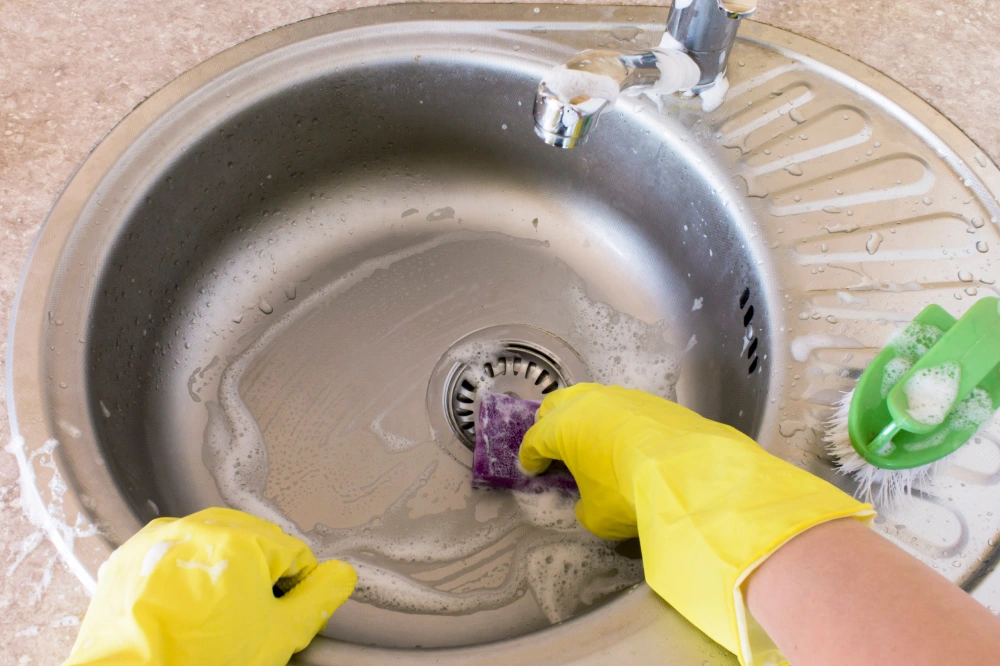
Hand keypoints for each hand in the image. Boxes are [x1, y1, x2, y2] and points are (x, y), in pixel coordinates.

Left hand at [65, 507, 355, 665]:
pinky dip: (182, 576)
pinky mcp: (129, 556)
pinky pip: (172, 555)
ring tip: (211, 617)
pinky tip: (181, 612)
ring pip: (212, 545)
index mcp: (241, 539)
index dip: (295, 588)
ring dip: (221, 572)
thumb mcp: (277, 636)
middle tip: (247, 620)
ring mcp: (160, 539)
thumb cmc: (199, 663)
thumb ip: (319, 599)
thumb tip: (341, 575)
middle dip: (258, 577)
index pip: (293, 552)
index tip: (282, 614)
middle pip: (253, 542)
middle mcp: (199, 528)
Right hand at [520, 384, 871, 665]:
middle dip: (550, 424)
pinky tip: (623, 440)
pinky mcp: (652, 400)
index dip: (530, 456)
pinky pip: (621, 408)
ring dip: (585, 418)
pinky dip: (615, 421)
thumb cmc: (628, 493)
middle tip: (553, 446)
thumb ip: (583, 504)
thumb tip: (589, 498)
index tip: (531, 467)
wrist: (690, 473)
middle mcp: (587, 402)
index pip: (534, 440)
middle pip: (556, 405)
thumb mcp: (594, 515)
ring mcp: (621, 397)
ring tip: (588, 439)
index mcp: (561, 426)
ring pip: (591, 400)